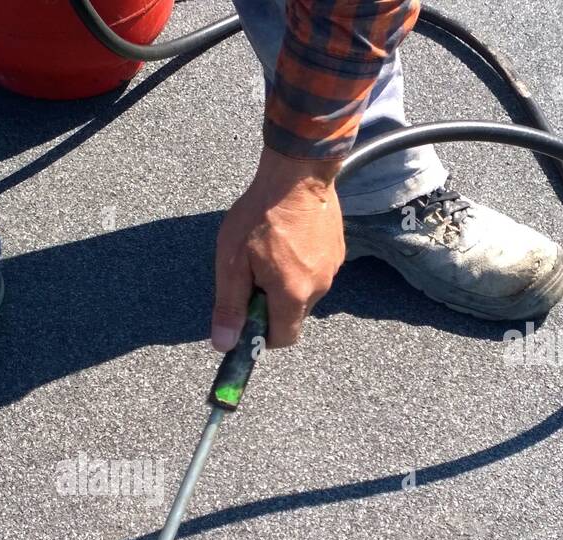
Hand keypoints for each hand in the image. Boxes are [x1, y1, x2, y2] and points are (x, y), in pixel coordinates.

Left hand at [212, 147, 344, 349]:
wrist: (297, 172)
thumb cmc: (260, 214)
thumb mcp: (232, 262)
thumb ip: (230, 306)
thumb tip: (224, 344)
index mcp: (293, 294)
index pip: (283, 339)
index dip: (262, 335)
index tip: (247, 316)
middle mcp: (319, 287)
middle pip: (293, 316)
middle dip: (271, 305)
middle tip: (252, 275)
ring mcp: (332, 268)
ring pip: (304, 293)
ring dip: (285, 285)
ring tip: (269, 253)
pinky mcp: (338, 252)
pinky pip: (315, 273)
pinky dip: (299, 267)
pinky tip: (286, 241)